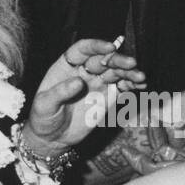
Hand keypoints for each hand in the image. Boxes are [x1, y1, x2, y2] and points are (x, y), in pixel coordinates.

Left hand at [24, 38, 146, 151]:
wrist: (52, 138)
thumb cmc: (43, 118)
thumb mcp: (44, 105)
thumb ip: (60, 93)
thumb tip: (79, 82)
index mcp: (67, 66)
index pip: (83, 49)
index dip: (96, 46)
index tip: (109, 47)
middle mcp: (85, 71)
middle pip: (104, 59)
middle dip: (118, 60)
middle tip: (131, 64)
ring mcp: (98, 83)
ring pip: (116, 72)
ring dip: (129, 73)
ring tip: (141, 78)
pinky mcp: (107, 97)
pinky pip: (122, 87)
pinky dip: (132, 85)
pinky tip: (141, 85)